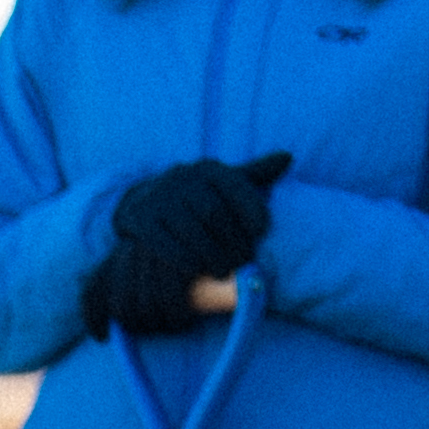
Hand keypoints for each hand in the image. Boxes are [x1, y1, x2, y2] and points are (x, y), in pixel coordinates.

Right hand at [98, 149, 286, 328]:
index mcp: (208, 169)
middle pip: (214, 213)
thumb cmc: (197, 196)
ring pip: (192, 229)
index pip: (235, 187)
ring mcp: (158, 198)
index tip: (262, 232)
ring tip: (226, 271)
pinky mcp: (140, 219)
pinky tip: (198, 271)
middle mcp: (181, 178)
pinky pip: (165, 243)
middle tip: (245, 261)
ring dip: (211, 254)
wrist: (144, 201)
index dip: (251, 210)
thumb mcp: (222, 183)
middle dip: (232, 240)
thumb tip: (287, 158)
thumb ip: (254, 174)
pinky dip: (184, 259)